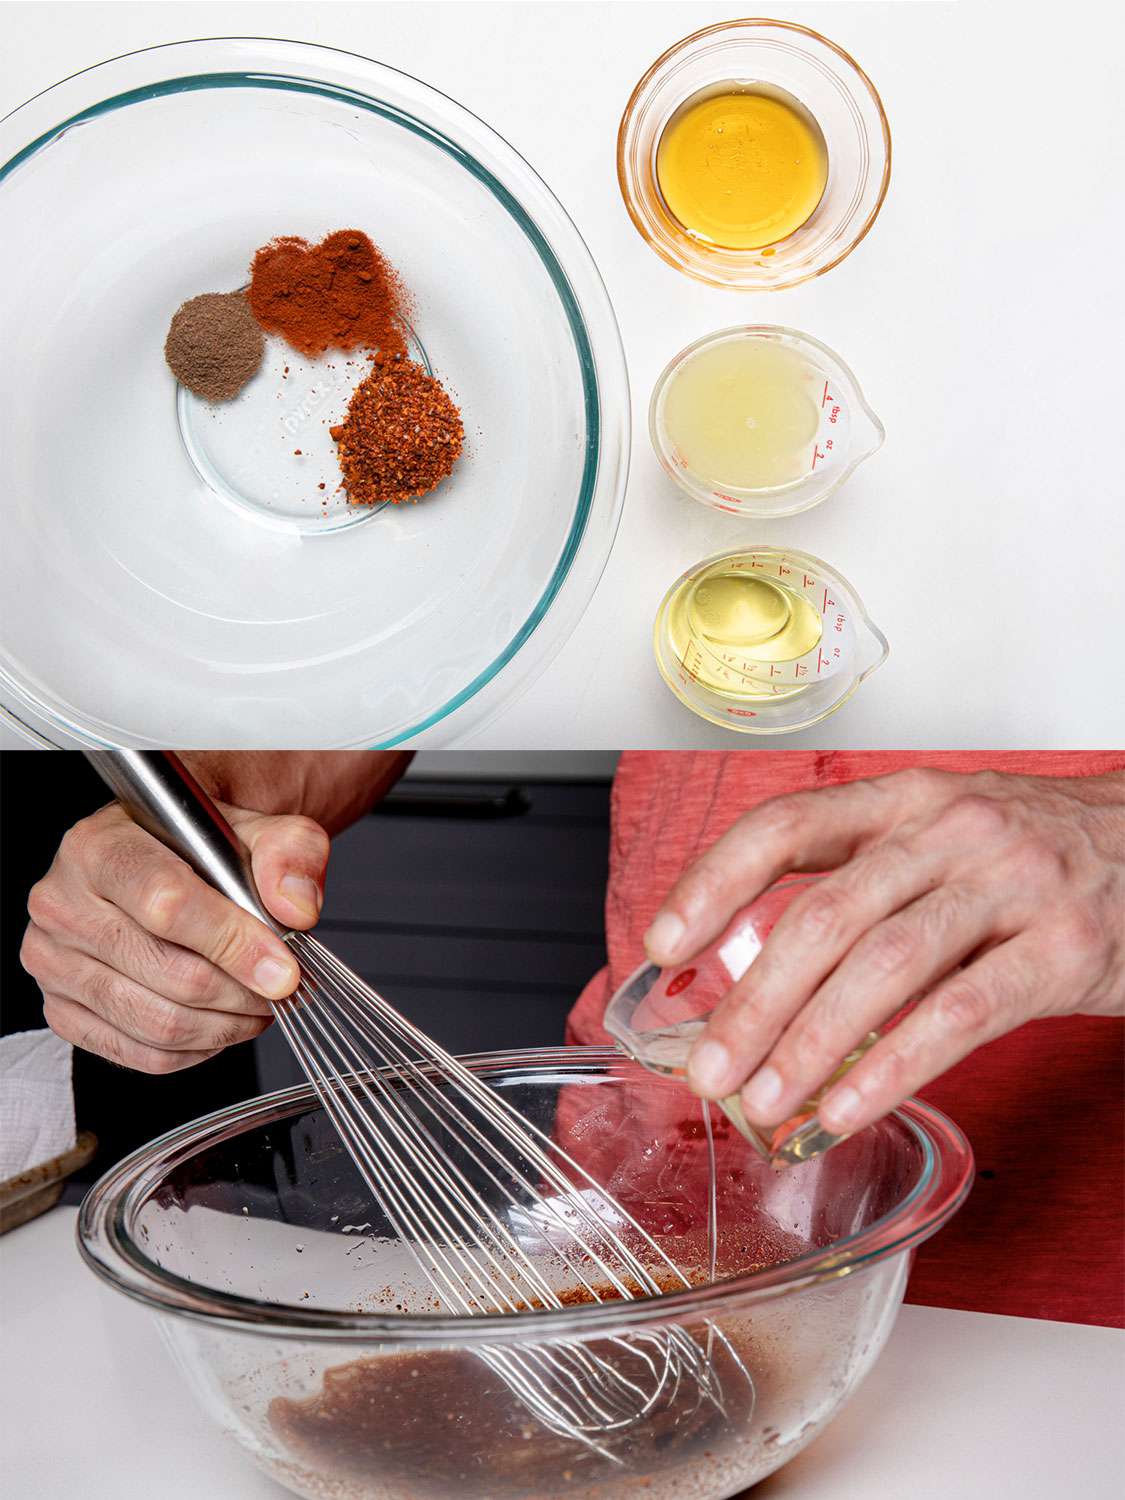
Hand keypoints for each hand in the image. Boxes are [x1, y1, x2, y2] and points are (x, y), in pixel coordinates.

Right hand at [21, 801, 330, 1072]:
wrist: (170, 859)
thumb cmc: (205, 846)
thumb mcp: (259, 828)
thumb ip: (288, 852)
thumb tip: (295, 909)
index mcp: (100, 846)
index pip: (167, 904)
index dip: (233, 944)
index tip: (284, 969)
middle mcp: (62, 903)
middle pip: (167, 973)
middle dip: (241, 992)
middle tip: (282, 989)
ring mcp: (54, 962)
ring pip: (156, 1023)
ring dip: (225, 1026)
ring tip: (259, 1006)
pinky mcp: (62, 1010)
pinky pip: (140, 1054)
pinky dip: (196, 1050)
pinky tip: (222, 1022)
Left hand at [643, 768, 1124, 1136]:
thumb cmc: (1035, 854)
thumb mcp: (941, 837)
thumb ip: (858, 885)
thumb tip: (751, 970)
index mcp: (902, 800)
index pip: (784, 828)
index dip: (712, 884)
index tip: (663, 945)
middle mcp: (948, 831)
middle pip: (822, 916)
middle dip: (752, 1002)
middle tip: (708, 1069)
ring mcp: (1008, 886)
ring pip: (881, 967)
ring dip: (808, 1044)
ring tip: (762, 1104)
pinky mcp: (1060, 950)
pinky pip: (957, 1016)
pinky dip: (891, 1069)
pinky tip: (845, 1109)